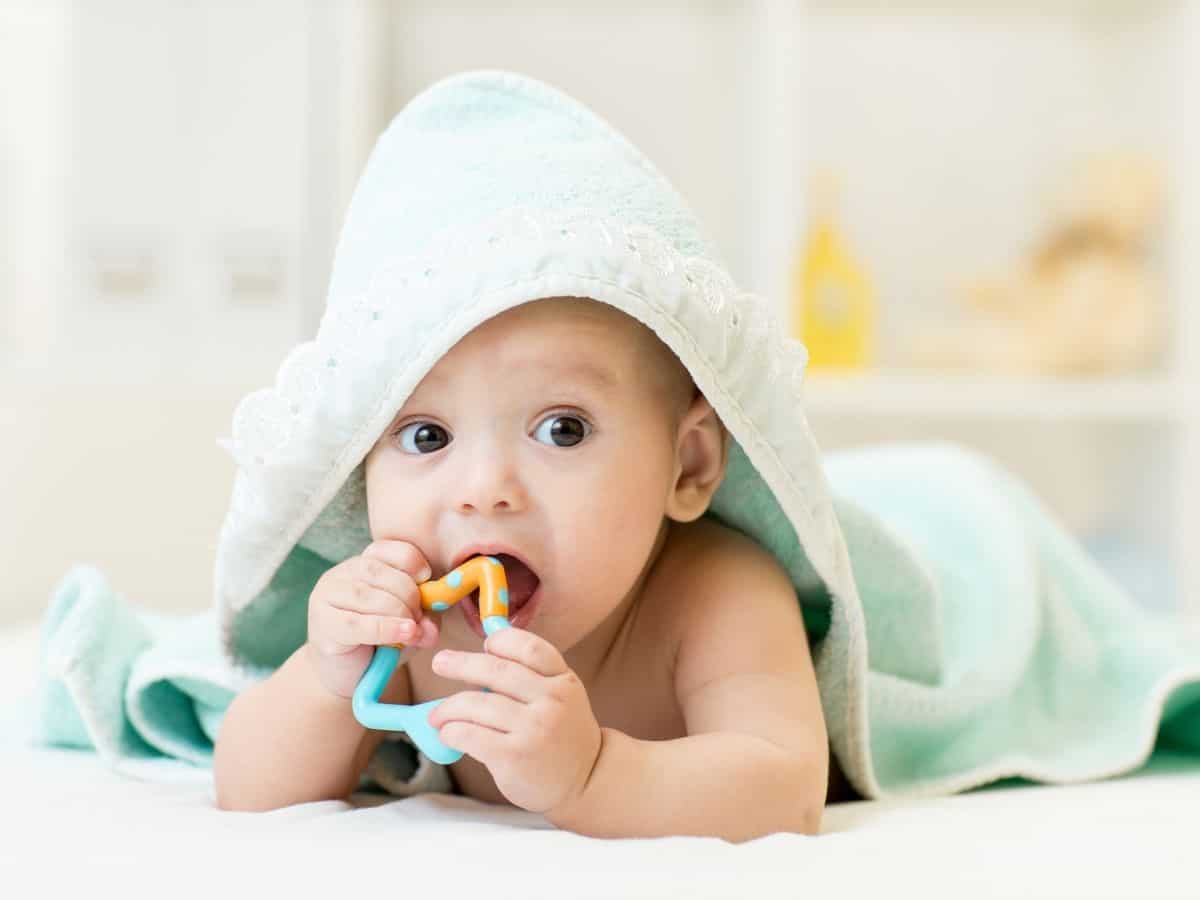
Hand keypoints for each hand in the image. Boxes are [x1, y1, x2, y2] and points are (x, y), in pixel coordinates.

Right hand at [305, 539, 438, 698]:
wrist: (349, 674)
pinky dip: (386, 629)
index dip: (412, 561)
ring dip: (398, 612)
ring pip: (367, 595)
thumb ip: (425, 618)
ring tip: (412, 631)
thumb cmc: (382, 642)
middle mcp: (341, 574)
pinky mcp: (323, 625)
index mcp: (364, 564)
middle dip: (409, 594)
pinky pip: (356, 624)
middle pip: (379, 571)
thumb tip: (430, 626)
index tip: (427, 579)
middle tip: (420, 618)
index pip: (387, 548)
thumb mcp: (411, 623)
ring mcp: (327, 597)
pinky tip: (404, 634)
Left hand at [428, 628, 601, 814]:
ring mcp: (533, 728)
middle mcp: (551, 700)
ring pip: (476, 704)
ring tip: (436, 715)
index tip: (484, 646)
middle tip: (440, 663)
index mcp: (563, 680)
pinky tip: (448, 734)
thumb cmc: (563, 736)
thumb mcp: (562, 698)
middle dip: (460, 664)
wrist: (587, 781)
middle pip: (496, 670)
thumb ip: (531, 678)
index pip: (528, 648)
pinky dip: (451, 731)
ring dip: (448, 707)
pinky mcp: (514, 756)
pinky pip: (470, 735)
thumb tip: (476, 662)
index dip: (501, 641)